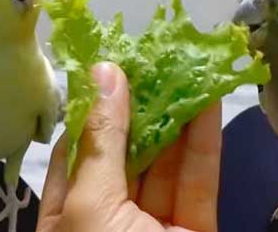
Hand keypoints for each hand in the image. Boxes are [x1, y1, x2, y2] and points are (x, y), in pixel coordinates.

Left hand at [36, 62, 221, 231]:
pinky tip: (209, 102)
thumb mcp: (90, 202)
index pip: (76, 153)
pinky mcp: (194, 227)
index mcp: (68, 217)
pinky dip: (205, 142)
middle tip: (153, 62)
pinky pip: (199, 181)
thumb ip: (101, 140)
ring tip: (185, 69)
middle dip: (139, 108)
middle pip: (124, 154)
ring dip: (176, 118)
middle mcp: (108, 217)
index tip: (108, 69)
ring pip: (165, 164)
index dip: (93, 109)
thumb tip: (104, 73)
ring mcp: (153, 223)